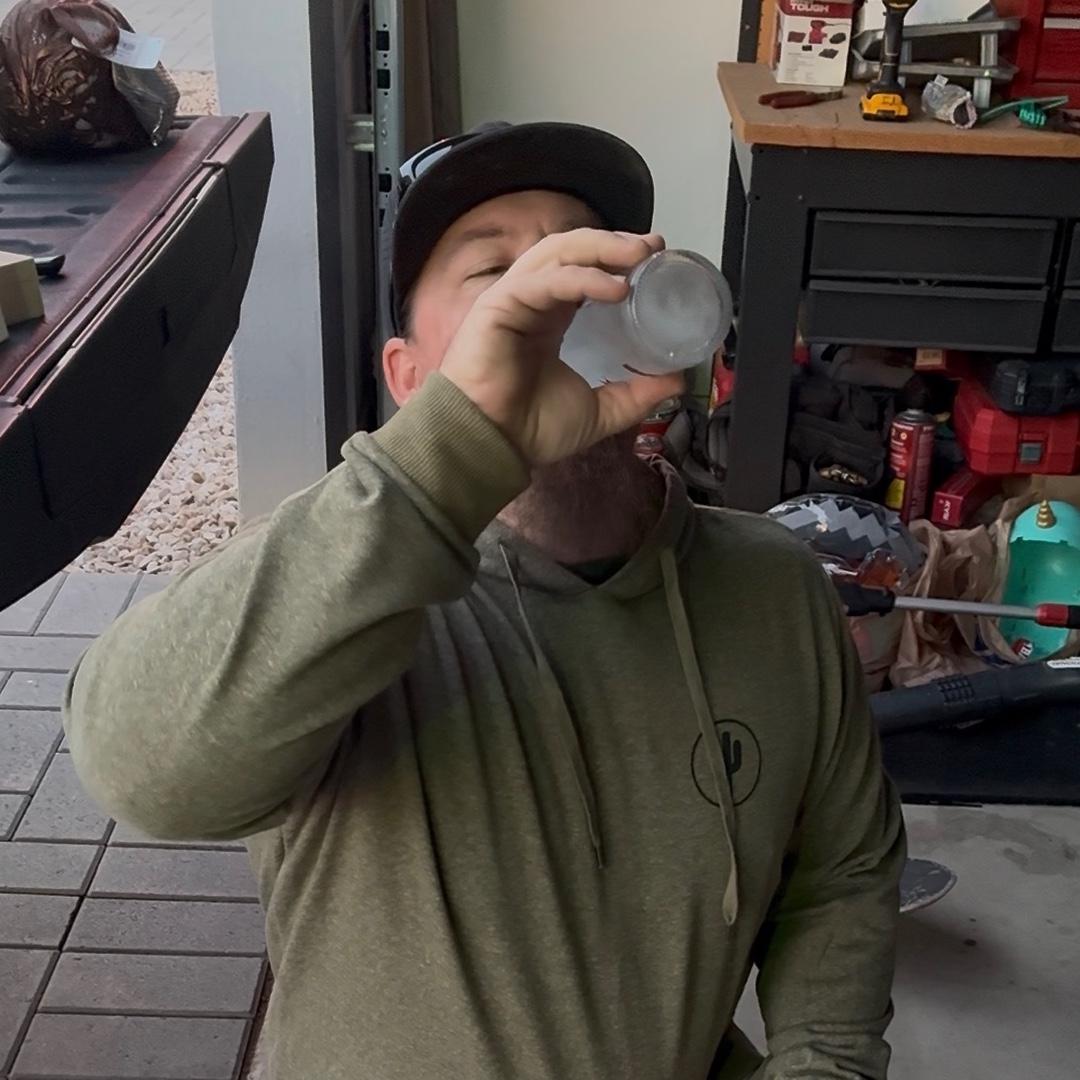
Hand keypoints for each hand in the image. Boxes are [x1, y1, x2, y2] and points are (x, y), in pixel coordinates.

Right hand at [439, 229, 684, 465]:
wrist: (492, 446)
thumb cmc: (531, 429)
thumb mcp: (600, 411)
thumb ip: (636, 395)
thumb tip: (677, 381)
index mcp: (551, 319)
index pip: (585, 271)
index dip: (618, 260)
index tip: (655, 258)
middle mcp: (533, 302)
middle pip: (573, 251)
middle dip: (615, 243)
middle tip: (653, 247)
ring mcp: (514, 299)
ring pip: (558, 254)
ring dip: (601, 247)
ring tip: (639, 254)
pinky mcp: (499, 305)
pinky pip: (545, 281)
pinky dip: (582, 279)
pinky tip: (615, 288)